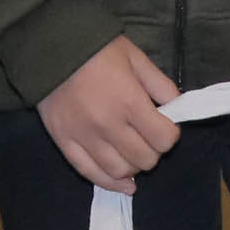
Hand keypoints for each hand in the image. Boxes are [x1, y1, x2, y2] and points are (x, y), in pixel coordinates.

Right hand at [38, 30, 186, 187]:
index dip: (170, 134)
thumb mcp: (136, 58)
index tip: (165, 125)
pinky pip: (89, 173)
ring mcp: (84, 137)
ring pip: (120, 171)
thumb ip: (161, 85)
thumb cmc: (98, 49)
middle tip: (147, 137)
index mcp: (129, 102)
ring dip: (133, 167)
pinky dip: (110, 183)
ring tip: (133, 154)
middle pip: (145, 159)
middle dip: (153, 150)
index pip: (164, 139)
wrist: (51, 46)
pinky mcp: (64, 142)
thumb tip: (177, 109)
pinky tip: (123, 183)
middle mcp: (108, 125)